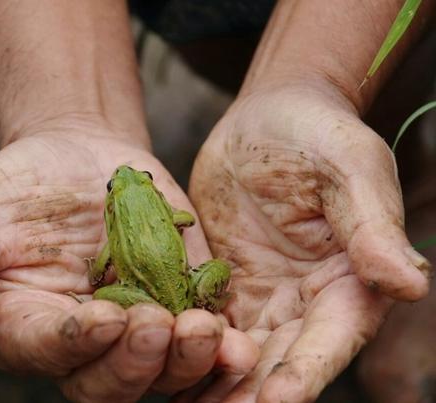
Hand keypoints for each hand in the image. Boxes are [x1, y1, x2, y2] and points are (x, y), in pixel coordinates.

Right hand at [0, 120, 258, 401]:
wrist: (77, 154)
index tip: (101, 317)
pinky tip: (237, 341)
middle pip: (107, 383)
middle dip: (133, 364)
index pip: (46, 353)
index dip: (73, 343)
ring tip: (207, 333)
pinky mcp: (178, 306)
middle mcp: (82, 345)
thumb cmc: (16, 186)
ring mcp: (135, 330)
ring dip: (184, 362)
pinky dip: (220, 350)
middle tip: (157, 327)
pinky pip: (200, 343)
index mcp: (26, 330)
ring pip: (159, 373)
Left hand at [186, 83, 431, 401]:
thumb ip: (374, 227)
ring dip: (208, 381)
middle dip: (247, 393)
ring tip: (177, 402)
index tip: (275, 401)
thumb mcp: (351, 171)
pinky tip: (154, 361)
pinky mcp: (222, 284)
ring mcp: (260, 298)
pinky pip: (202, 323)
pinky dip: (183, 346)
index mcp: (348, 285)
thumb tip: (410, 283)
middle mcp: (304, 304)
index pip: (327, 342)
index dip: (302, 374)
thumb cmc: (319, 136)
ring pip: (234, 354)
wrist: (267, 119)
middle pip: (276, 363)